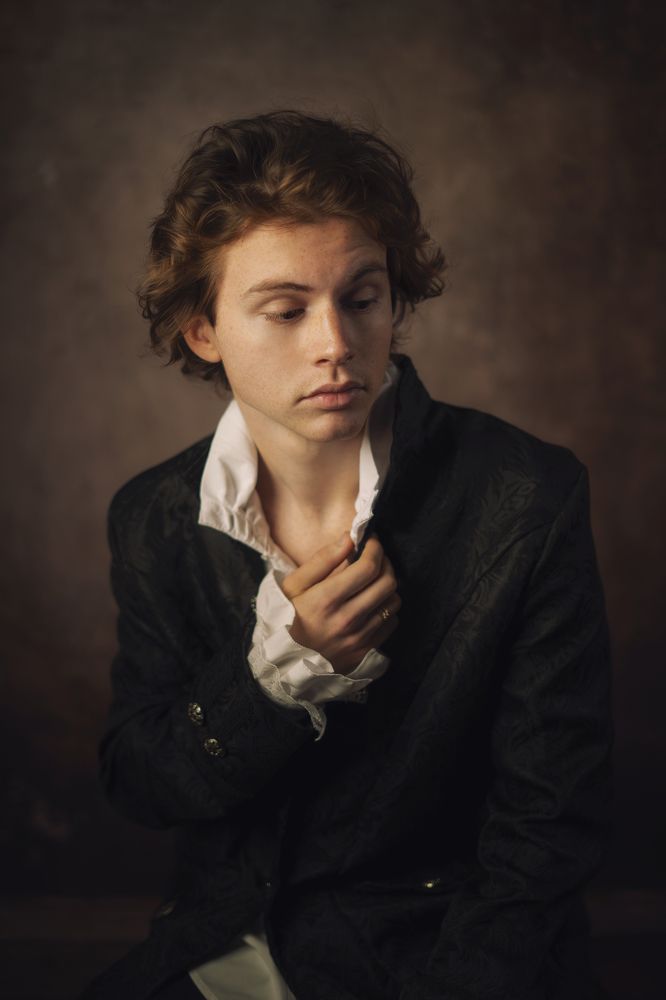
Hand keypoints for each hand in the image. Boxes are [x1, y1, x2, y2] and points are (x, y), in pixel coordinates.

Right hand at [281, 533, 400, 674]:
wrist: (285, 662)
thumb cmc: (287, 617)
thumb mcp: (293, 585)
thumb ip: (322, 560)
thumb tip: (349, 538)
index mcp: (326, 599)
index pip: (368, 567)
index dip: (375, 548)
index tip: (370, 541)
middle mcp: (346, 619)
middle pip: (387, 582)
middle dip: (385, 563)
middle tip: (374, 558)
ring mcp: (359, 638)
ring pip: (393, 601)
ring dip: (387, 585)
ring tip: (373, 581)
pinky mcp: (366, 651)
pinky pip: (391, 622)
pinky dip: (386, 608)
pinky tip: (371, 604)